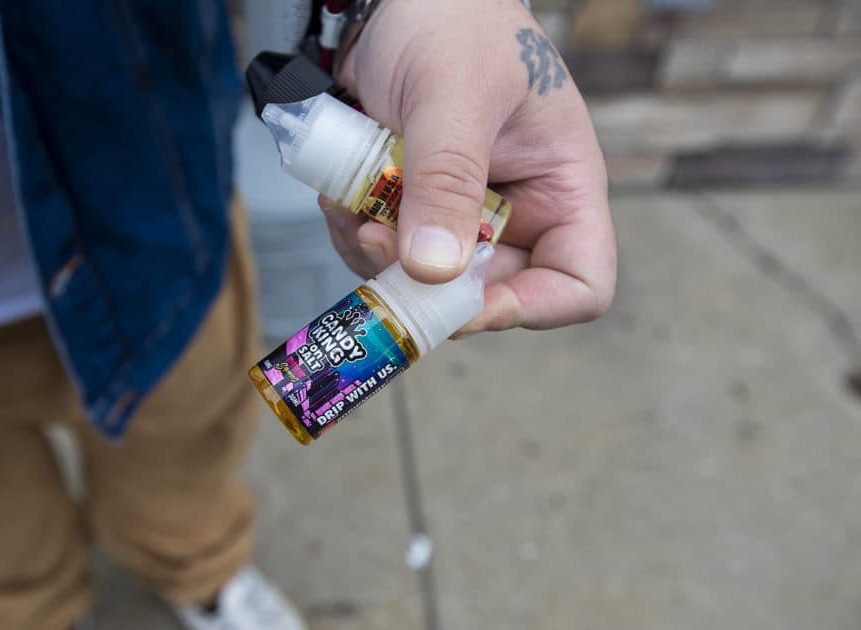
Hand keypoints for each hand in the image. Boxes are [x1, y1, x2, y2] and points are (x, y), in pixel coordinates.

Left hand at [321, 0, 616, 331]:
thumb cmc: (450, 18)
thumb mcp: (454, 96)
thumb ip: (447, 180)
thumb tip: (434, 271)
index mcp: (560, 185)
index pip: (578, 284)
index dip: (529, 309)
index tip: (461, 300)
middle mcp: (517, 210)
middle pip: (485, 292)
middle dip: (422, 280)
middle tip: (374, 236)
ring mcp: (461, 212)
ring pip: (423, 281)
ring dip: (376, 253)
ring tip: (352, 197)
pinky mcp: (412, 207)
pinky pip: (384, 252)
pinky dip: (355, 231)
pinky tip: (344, 189)